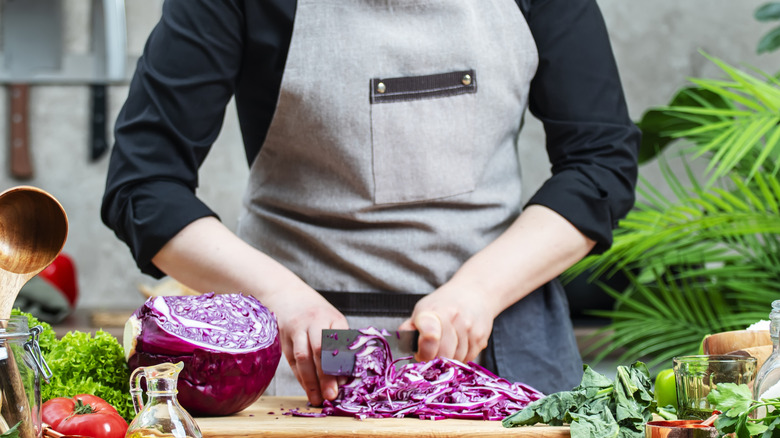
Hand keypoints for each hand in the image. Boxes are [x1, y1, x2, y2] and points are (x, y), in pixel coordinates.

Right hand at [264, 288, 347, 405]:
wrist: (286, 294)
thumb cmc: (316, 313)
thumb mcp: (333, 322)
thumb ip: (340, 347)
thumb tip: (343, 380)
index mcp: (332, 318)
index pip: (339, 342)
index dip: (342, 363)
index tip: (346, 382)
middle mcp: (314, 322)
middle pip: (320, 351)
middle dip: (326, 376)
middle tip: (332, 396)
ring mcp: (296, 329)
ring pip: (303, 357)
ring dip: (310, 381)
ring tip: (318, 399)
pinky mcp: (283, 338)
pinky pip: (292, 361)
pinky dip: (300, 378)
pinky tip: (307, 390)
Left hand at [398, 284, 493, 363]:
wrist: (475, 292)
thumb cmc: (444, 303)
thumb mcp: (422, 309)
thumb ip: (409, 328)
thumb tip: (402, 344)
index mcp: (434, 311)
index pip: (429, 336)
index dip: (424, 351)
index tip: (420, 353)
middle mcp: (453, 318)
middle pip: (443, 355)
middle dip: (435, 360)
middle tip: (432, 353)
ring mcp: (469, 328)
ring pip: (456, 360)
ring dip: (449, 360)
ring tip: (447, 345)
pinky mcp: (481, 337)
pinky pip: (468, 359)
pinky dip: (462, 357)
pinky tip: (459, 344)